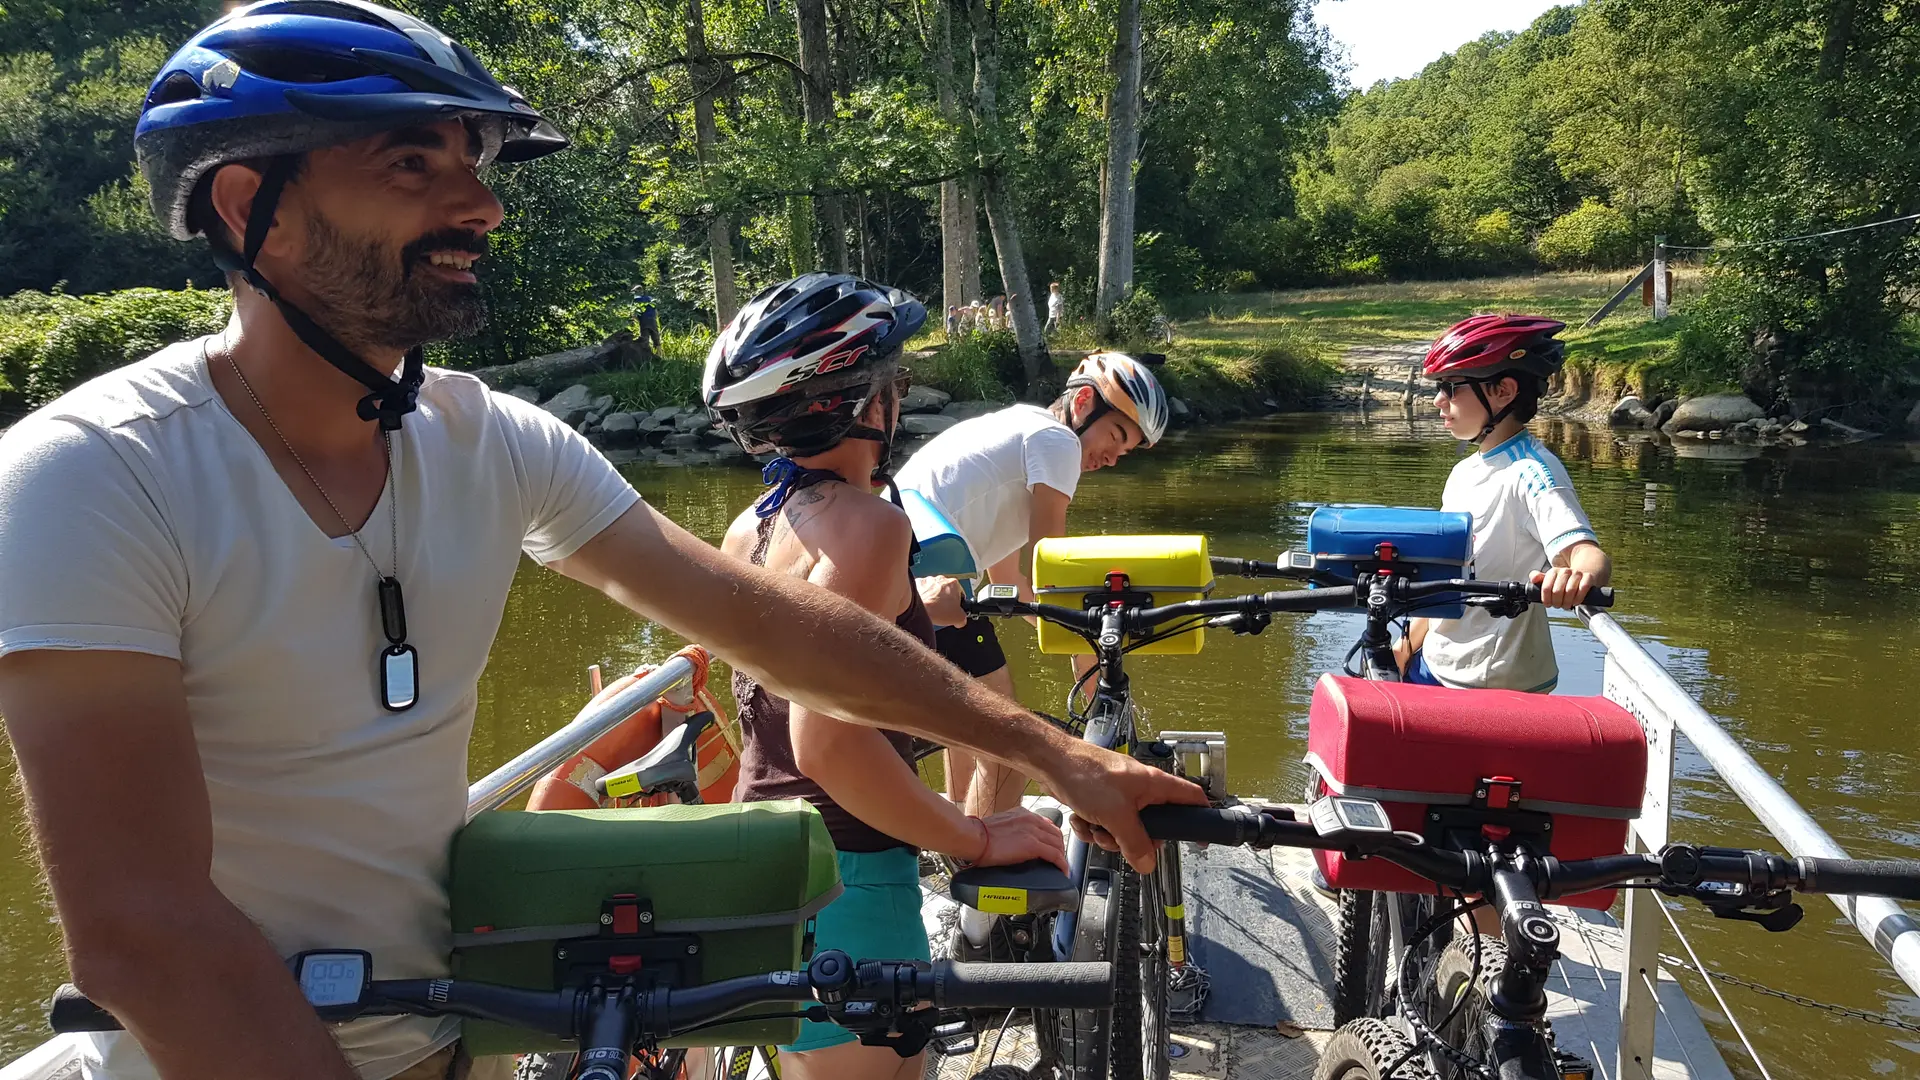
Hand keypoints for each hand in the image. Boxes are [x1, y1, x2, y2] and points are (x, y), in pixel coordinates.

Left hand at [915, 576, 969, 627]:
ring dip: (933, 598)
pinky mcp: (917, 584)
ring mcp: (928, 580)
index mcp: (954, 584)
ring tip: (930, 610)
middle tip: (941, 612)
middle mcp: (941, 579)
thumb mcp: (958, 618)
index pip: (959, 595)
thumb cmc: (936, 610)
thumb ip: (963, 618)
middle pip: (945, 591)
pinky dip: (923, 597)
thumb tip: (961, 621)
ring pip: (933, 590)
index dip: (956, 605)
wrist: (917, 608)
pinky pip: (922, 591)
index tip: (952, 612)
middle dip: (944, 601)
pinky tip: (923, 605)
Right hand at [969, 808, 1068, 871]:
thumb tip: (1012, 840)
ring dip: (1061, 857)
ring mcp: (1033, 832)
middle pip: (1056, 834)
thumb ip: (1011, 828)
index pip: (1047, 824)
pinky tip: (1062, 872)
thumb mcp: (1000, 824)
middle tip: (1058, 860)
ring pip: (1058, 844)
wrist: (973, 837)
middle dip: (1060, 847)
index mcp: (1023, 814)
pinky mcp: (1032, 846)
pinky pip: (1055, 856)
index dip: (1052, 838)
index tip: (1052, 847)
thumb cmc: (978, 834)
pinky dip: (1061, 865)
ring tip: (1060, 868)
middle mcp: (1031, 820)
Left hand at [1041, 742, 1207, 873]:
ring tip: (1094, 825)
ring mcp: (1119, 796)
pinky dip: (1090, 826)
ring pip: (1124, 830)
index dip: (1200, 817)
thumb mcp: (1116, 816)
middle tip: (1119, 837)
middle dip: (1132, 839)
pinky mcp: (1099, 801)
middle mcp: (1140, 789)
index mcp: (1154, 785)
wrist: (1051, 762)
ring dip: (1106, 835)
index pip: (1191, 798)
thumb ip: (1135, 843)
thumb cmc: (1085, 773)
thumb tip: (1148, 864)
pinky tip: (1081, 818)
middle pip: (1152, 826)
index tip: (1200, 838)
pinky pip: (1104, 825)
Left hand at [1531, 567, 1594, 609]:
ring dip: (1567, 602)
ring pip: (1569, 591)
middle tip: (1558, 605)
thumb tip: (1533, 578)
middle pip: (1557, 591)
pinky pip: (1583, 589)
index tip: (1548, 604)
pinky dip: (1578, 598)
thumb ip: (1539, 578)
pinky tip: (1575, 602)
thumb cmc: (1565, 579)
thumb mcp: (1551, 578)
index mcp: (1554, 571)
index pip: (1546, 588)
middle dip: (1556, 602)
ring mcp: (1577, 574)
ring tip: (1566, 605)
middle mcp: (1565, 571)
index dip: (1546, 599)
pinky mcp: (1588, 577)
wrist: (1584, 572)